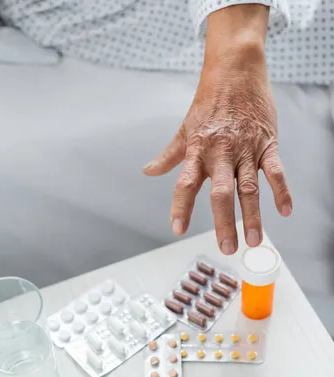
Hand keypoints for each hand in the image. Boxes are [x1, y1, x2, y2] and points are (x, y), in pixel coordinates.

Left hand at [143, 5, 291, 254]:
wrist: (235, 70)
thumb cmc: (208, 101)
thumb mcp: (185, 129)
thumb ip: (169, 155)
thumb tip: (149, 171)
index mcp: (198, 151)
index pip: (186, 184)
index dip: (181, 207)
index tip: (178, 229)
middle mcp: (221, 153)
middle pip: (221, 193)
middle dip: (224, 222)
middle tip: (226, 248)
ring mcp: (246, 149)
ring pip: (249, 187)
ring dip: (253, 215)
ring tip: (254, 240)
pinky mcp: (267, 143)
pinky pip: (275, 170)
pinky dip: (281, 190)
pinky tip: (285, 211)